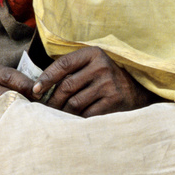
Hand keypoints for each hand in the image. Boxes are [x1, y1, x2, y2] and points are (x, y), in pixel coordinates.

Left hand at [31, 46, 153, 116]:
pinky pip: (87, 114)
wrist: (139, 90)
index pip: (62, 64)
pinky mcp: (114, 101)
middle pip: (66, 86)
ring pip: (74, 103)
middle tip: (45, 109)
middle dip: (52, 100)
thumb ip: (71, 69)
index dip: (46, 78)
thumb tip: (38, 86)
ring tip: (58, 116)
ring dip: (63, 112)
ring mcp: (109, 84)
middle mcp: (101, 66)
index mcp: (93, 54)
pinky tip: (73, 121)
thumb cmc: (106, 78)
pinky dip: (77, 119)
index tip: (35, 91)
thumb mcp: (92, 65)